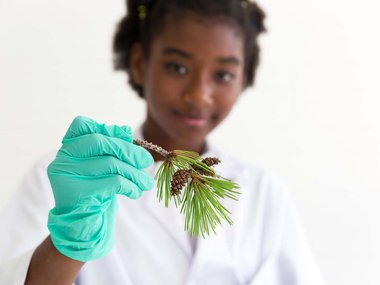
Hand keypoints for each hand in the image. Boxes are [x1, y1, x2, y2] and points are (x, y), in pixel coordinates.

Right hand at [47, 116, 153, 261]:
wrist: (83, 226)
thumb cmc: (96, 192)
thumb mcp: (105, 168)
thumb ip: (111, 148)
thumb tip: (126, 130)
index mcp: (67, 148)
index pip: (81, 125)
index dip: (106, 129)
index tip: (126, 138)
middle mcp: (62, 159)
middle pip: (100, 142)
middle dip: (129, 151)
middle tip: (147, 162)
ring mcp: (66, 176)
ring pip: (110, 163)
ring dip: (135, 173)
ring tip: (147, 183)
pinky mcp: (76, 194)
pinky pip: (113, 182)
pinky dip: (131, 186)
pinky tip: (136, 192)